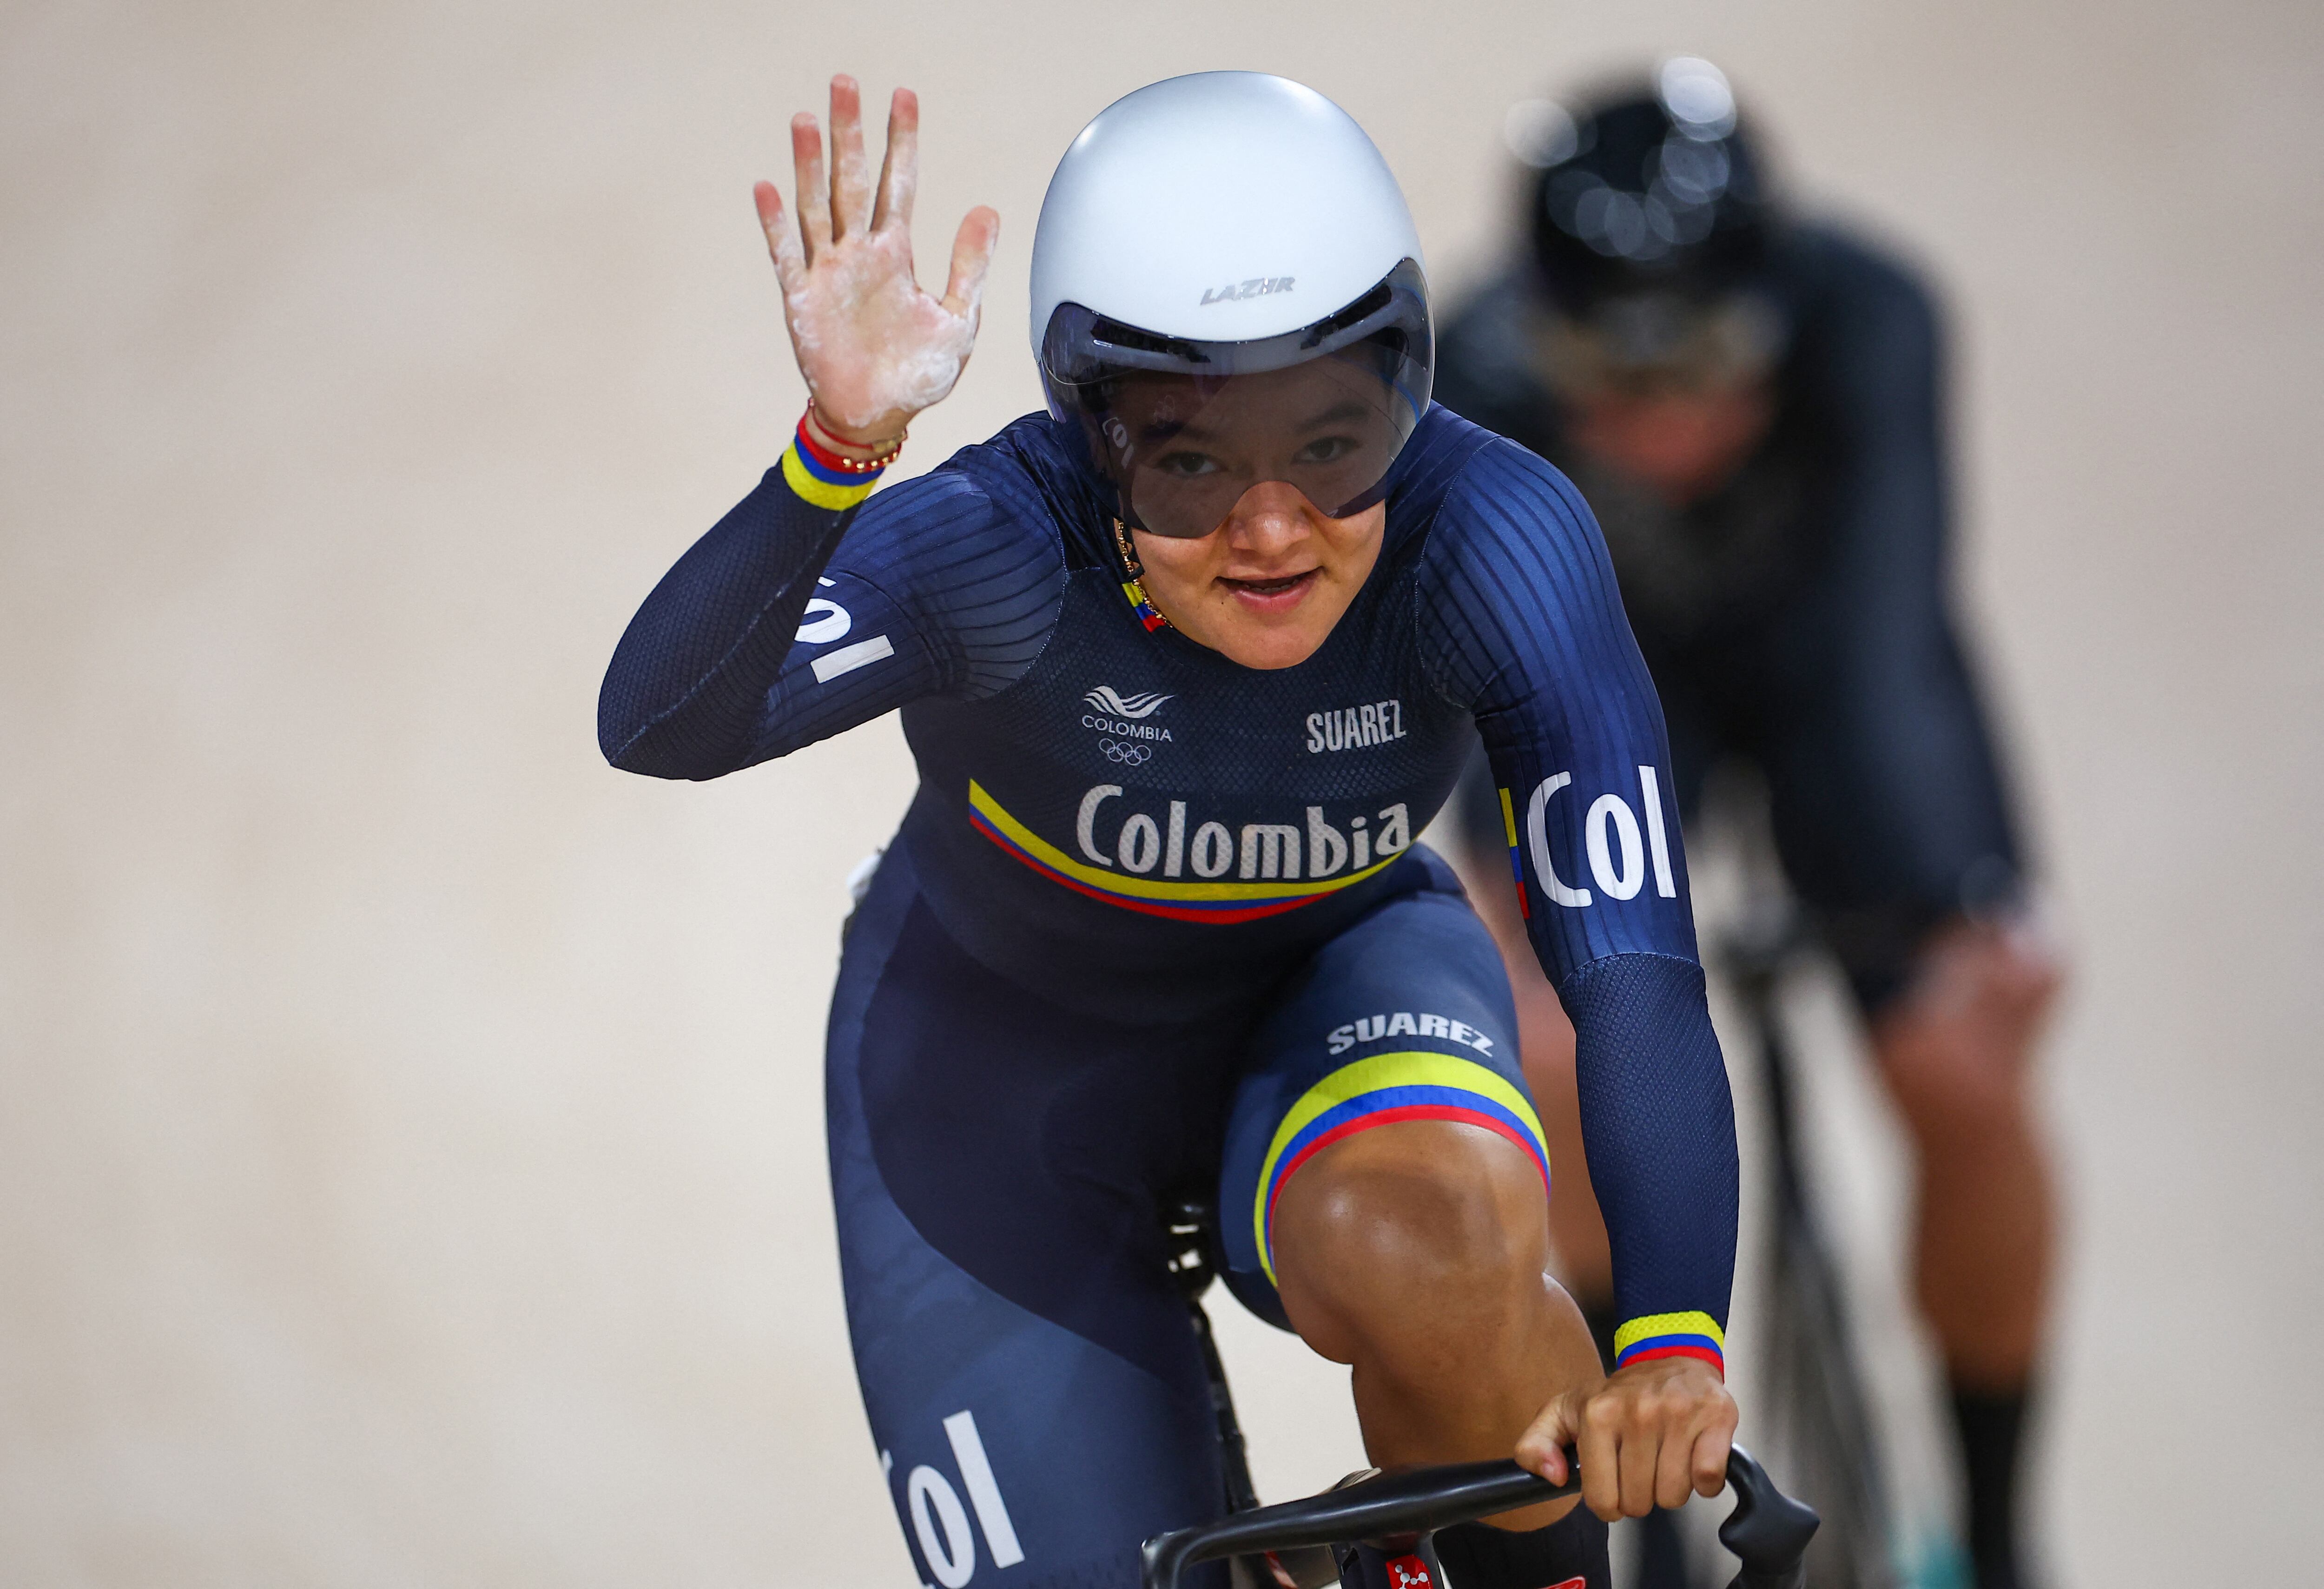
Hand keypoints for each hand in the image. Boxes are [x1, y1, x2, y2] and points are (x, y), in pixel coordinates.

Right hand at [753, 76, 998, 447]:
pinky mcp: (801, 299)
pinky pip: (785, 254)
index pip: (900, 184)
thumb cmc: (917, 373)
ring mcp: (827, 273)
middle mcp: (859, 254)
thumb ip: (968, 264)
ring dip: (809, 163)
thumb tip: (987, 209)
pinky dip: (775, 222)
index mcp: (896, 255)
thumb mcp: (958, 318)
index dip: (902, 141)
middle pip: (852, 180)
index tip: (903, 97)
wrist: (879, 418)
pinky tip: (766, 186)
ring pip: (816, 205)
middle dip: (850, 133)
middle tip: (846, 83)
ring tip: (806, 119)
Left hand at [1514, 1356, 1737, 1520]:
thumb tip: (1552, 1476)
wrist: (1669, 1355)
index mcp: (1598, 1414)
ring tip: (1665, 1458)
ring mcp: (1678, 1413)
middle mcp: (1638, 1412)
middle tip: (1641, 1466)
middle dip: (1640, 1495)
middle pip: (1640, 1502)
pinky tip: (1692, 1456)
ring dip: (1671, 1487)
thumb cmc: (1617, 1394)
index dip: (1608, 1504)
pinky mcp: (1716, 1417)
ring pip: (1674, 1496)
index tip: (1613, 1486)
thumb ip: (1535, 1444)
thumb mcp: (1563, 1412)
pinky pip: (1709, 1480)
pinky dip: (1704, 1480)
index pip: (1600, 1499)